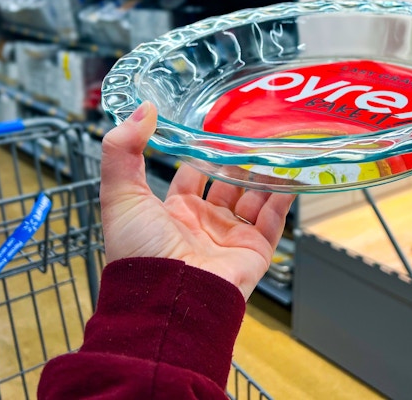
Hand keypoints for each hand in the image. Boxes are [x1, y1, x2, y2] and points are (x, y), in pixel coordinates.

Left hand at [100, 101, 295, 299]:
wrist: (168, 301)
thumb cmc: (139, 252)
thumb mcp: (119, 195)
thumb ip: (122, 150)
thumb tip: (142, 110)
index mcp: (172, 213)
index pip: (192, 176)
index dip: (202, 154)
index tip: (217, 130)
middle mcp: (203, 225)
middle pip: (228, 185)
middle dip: (239, 162)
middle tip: (253, 135)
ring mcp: (230, 238)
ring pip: (254, 199)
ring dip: (265, 175)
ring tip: (277, 148)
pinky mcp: (254, 252)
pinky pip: (274, 220)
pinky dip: (285, 198)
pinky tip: (291, 176)